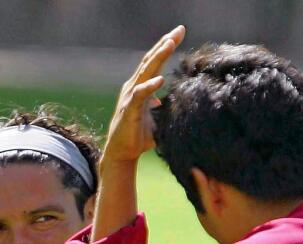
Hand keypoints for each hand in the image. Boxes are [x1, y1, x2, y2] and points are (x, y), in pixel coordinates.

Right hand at [101, 25, 185, 165]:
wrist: (122, 154)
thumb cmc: (138, 137)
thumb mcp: (156, 119)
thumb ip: (162, 109)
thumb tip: (168, 102)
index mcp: (140, 87)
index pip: (154, 62)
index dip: (166, 46)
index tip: (180, 33)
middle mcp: (133, 87)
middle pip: (150, 60)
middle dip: (165, 43)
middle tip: (180, 30)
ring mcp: (130, 97)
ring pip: (145, 72)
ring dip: (158, 57)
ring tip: (170, 44)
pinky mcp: (128, 110)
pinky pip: (139, 95)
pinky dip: (149, 87)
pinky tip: (160, 80)